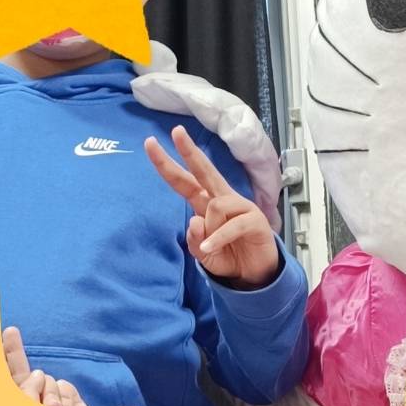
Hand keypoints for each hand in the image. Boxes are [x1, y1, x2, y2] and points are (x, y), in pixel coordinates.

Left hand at [2, 326, 98, 405]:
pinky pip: (63, 386)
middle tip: (9, 332)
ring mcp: (47, 399)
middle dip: (13, 351)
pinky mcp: (67, 399)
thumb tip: (37, 375)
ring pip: (45, 379)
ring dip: (50, 395)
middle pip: (18, 370)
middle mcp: (28, 401)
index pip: (2, 380)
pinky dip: (66, 399)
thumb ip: (26, 394)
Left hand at [144, 125, 279, 286]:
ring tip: (214, 247)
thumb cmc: (229, 257)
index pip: (184, 182)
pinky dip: (219, 238)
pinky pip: (231, 225)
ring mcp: (241, 207)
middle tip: (176, 131)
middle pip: (204, 170)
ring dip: (210, 229)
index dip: (167, 165)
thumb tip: (195, 221)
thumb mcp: (203, 253)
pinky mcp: (255, 220)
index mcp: (206, 204)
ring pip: (215, 205)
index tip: (150, 144)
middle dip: (189, 151)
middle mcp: (222, 200)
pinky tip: (212, 247)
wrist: (255, 274)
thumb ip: (194, 240)